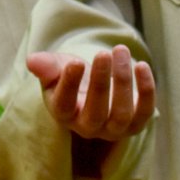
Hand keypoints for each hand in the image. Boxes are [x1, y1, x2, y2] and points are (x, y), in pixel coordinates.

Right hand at [26, 45, 155, 141]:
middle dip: (101, 82)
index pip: (64, 106)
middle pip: (95, 113)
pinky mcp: (136, 123)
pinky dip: (147, 90)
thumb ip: (45, 66)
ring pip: (121, 114)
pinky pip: (145, 112)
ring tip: (120, 50)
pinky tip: (142, 66)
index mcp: (63, 113)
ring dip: (123, 82)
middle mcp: (88, 127)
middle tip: (102, 53)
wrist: (93, 86)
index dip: (69, 85)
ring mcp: (113, 128)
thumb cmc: (70, 75)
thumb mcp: (55, 68)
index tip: (75, 62)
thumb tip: (32, 61)